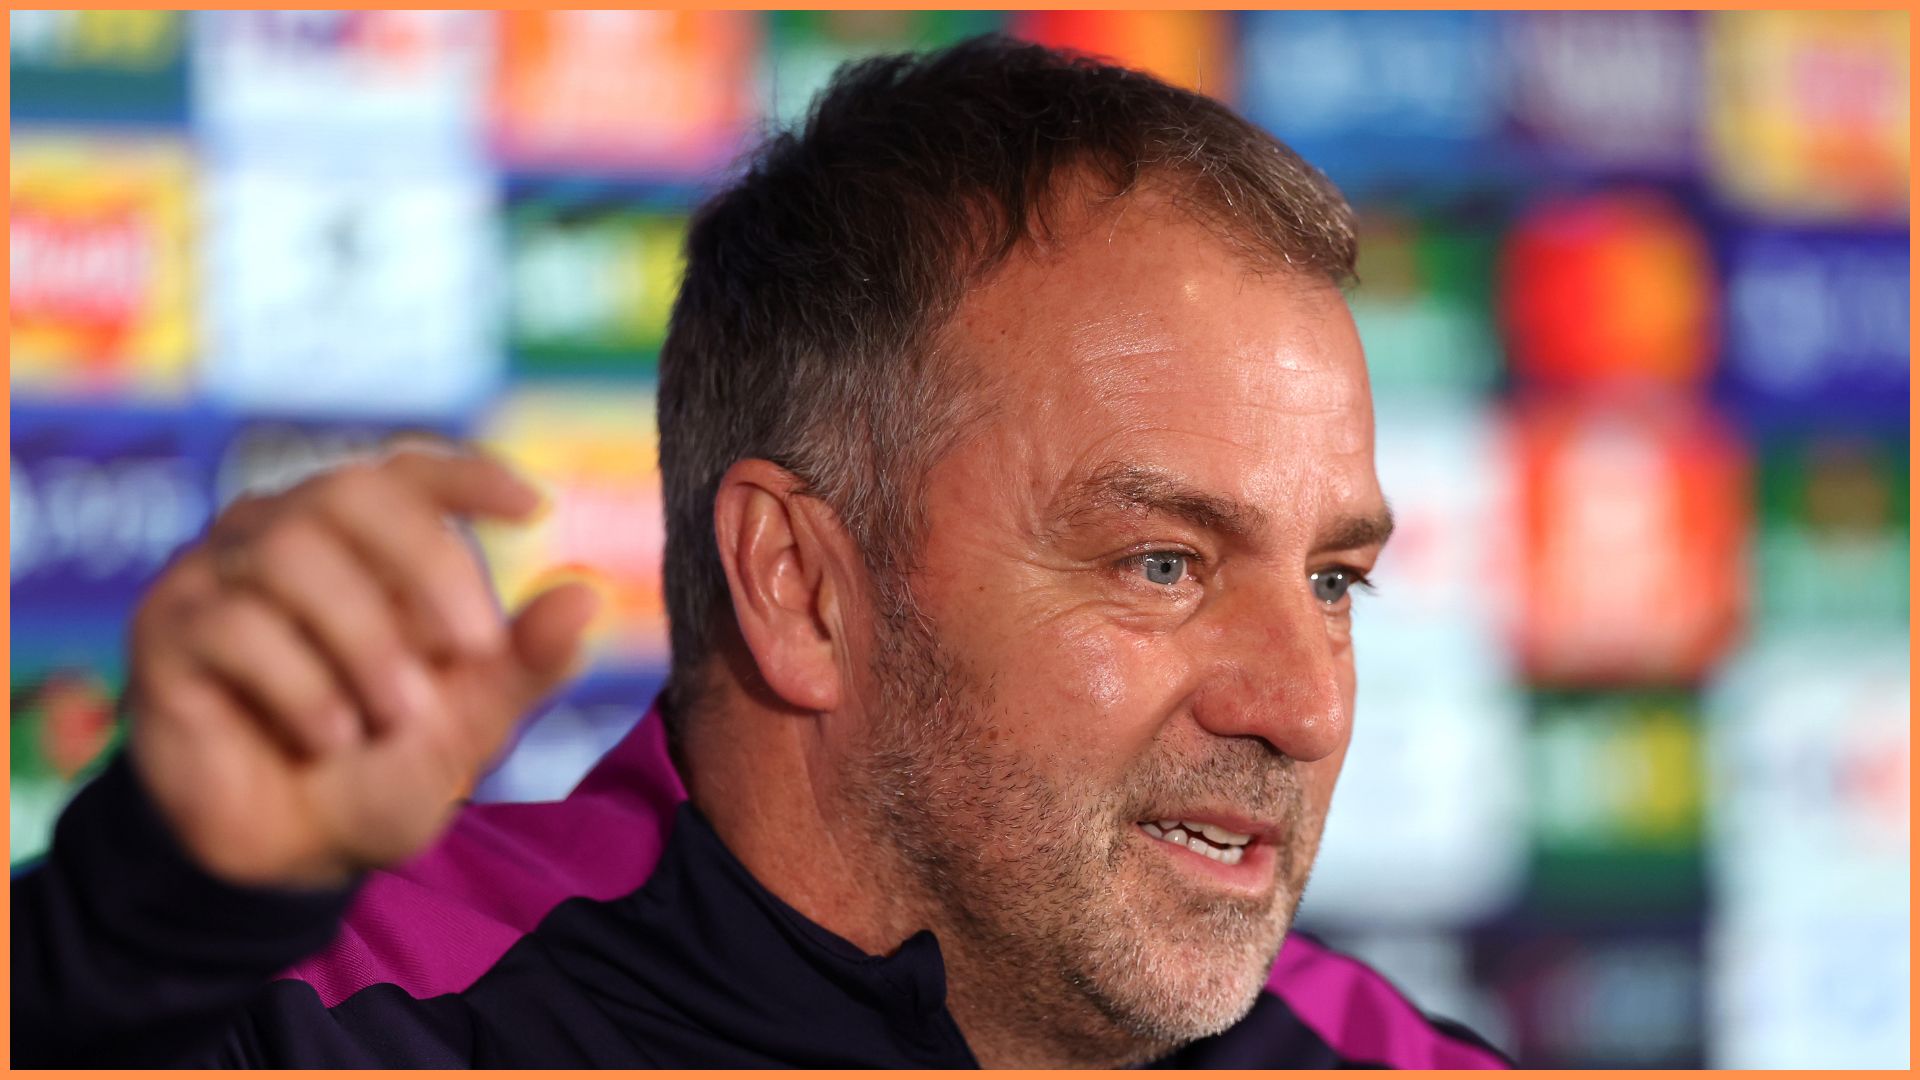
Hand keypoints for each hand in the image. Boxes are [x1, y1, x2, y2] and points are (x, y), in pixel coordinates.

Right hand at [124, 445, 597, 889]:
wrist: (295, 853)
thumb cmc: (384, 765)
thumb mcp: (469, 722)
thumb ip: (523, 663)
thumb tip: (586, 597)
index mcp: (364, 540)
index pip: (407, 472)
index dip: (466, 474)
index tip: (533, 509)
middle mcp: (286, 533)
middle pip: (349, 493)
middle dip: (424, 563)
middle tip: (472, 648)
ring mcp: (217, 574)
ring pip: (290, 554)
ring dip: (362, 640)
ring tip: (395, 716)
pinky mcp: (169, 630)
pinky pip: (233, 624)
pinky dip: (298, 683)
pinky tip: (328, 737)